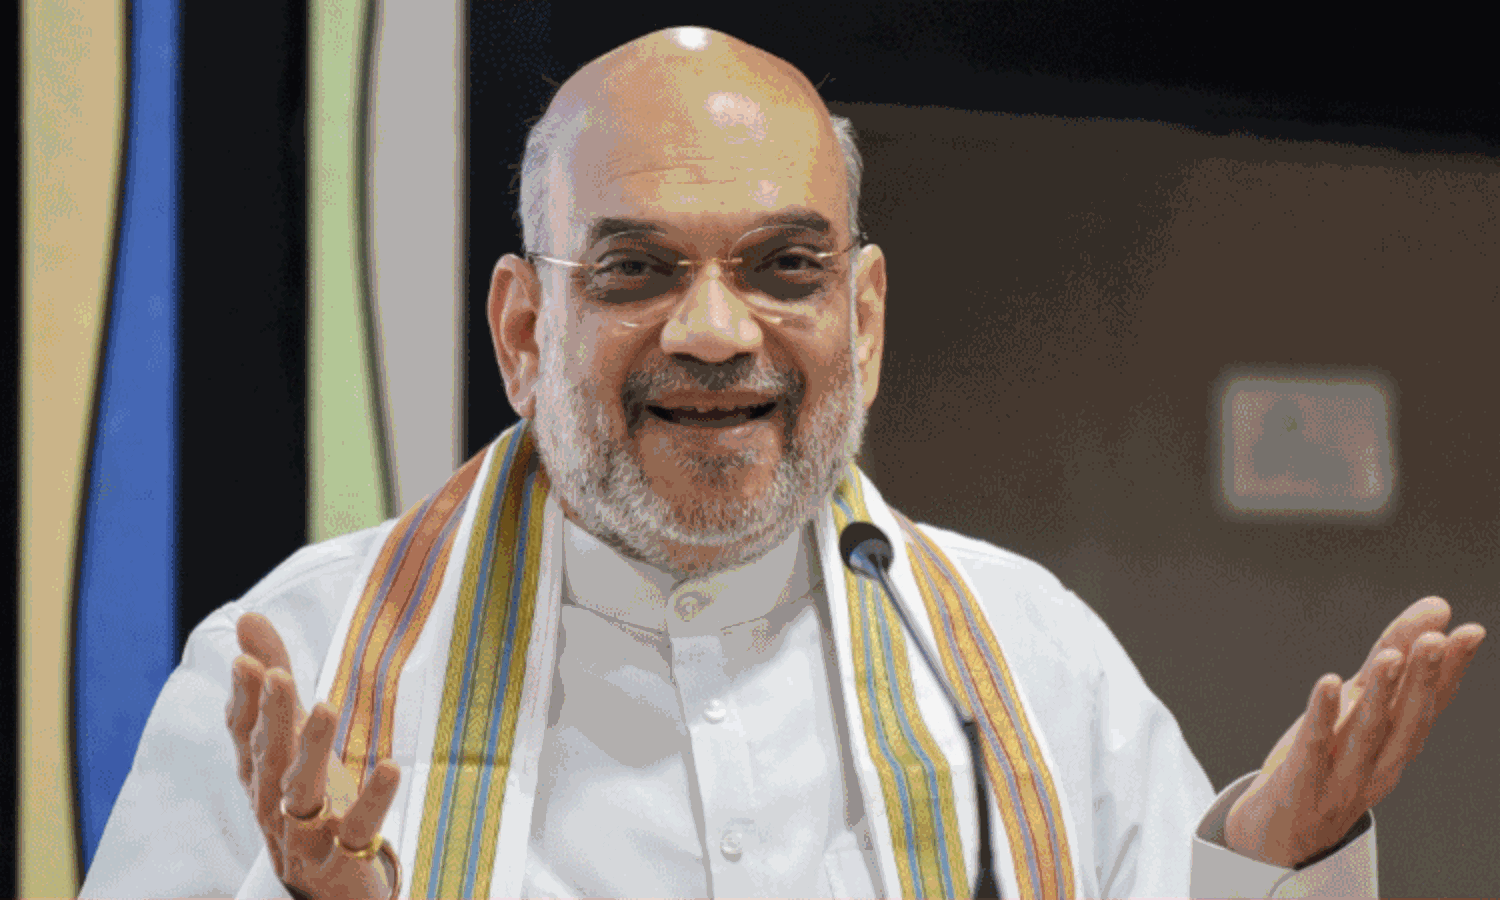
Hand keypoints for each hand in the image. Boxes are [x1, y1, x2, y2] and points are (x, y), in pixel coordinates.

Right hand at [226, 612, 402, 898]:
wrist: (328, 891)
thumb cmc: (310, 804)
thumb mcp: (293, 742)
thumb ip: (274, 683)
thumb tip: (246, 618)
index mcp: (262, 775)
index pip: (245, 733)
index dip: (244, 698)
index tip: (246, 659)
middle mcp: (273, 805)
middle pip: (270, 756)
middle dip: (271, 715)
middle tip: (275, 673)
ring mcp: (305, 835)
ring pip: (300, 792)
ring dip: (312, 749)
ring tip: (326, 708)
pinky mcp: (342, 859)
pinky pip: (357, 829)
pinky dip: (372, 801)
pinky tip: (389, 769)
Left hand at [1225, 596, 1484, 866]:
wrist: (1281, 834)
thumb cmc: (1326, 761)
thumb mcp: (1359, 706)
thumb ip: (1390, 658)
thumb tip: (1437, 607)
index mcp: (1395, 747)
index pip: (1428, 706)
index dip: (1449, 671)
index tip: (1469, 632)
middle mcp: (1376, 764)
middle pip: (1405, 722)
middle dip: (1422, 681)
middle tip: (1436, 639)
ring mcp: (1340, 778)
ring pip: (1366, 736)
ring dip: (1381, 697)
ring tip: (1391, 657)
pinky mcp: (1300, 784)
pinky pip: (1313, 749)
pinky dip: (1323, 716)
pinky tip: (1328, 683)